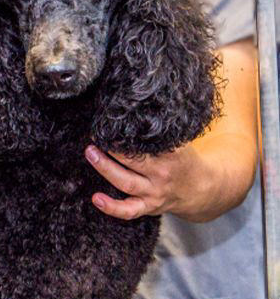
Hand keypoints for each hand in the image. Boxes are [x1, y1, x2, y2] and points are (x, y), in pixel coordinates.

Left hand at [85, 40, 258, 222]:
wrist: (207, 189)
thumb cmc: (187, 156)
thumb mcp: (180, 136)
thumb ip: (162, 121)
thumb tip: (142, 87)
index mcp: (173, 153)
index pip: (148, 140)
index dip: (127, 130)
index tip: (110, 117)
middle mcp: (162, 173)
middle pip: (133, 160)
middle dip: (112, 147)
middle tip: (93, 134)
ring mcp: (155, 192)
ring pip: (126, 182)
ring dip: (105, 168)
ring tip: (90, 152)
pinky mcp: (149, 206)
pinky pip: (129, 210)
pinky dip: (112, 207)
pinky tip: (95, 198)